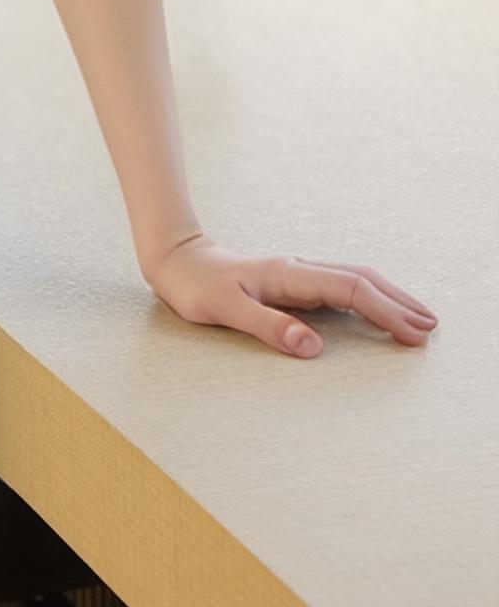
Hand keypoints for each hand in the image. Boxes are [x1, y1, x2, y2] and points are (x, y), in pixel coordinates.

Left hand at [143, 231, 439, 356]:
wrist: (176, 259)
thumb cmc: (196, 287)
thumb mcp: (224, 310)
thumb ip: (268, 327)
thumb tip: (313, 347)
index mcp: (288, 275)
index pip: (350, 290)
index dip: (385, 312)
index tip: (413, 333)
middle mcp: (298, 270)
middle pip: (360, 279)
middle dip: (398, 301)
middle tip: (430, 326)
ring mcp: (296, 274)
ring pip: (353, 279)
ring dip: (387, 296)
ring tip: (416, 317)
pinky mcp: (292, 282)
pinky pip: (339, 285)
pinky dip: (367, 296)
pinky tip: (375, 309)